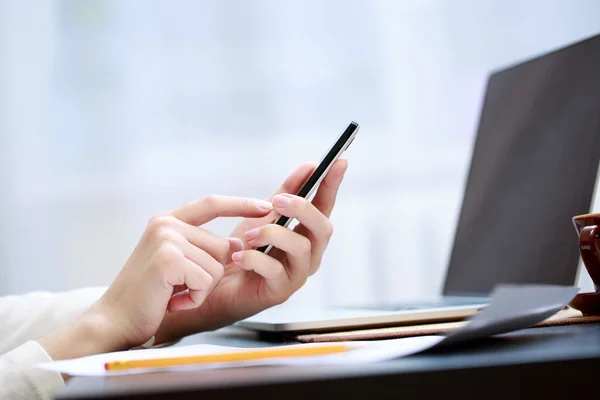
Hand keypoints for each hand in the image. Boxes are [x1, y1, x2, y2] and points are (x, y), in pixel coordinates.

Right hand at [40, 195, 272, 358]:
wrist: (115, 320)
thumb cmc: (149, 296)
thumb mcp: (178, 264)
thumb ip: (202, 248)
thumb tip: (236, 244)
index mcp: (167, 221)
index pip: (211, 204)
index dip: (241, 203)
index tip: (266, 205)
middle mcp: (166, 225)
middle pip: (222, 245)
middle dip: (211, 274)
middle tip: (180, 288)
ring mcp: (166, 239)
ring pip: (218, 265)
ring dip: (202, 289)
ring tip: (174, 294)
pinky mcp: (169, 259)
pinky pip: (207, 280)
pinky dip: (195, 298)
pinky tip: (173, 301)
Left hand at [156, 159, 347, 340]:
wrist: (215, 281)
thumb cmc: (244, 249)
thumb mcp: (263, 214)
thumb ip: (286, 192)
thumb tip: (310, 166)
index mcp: (306, 234)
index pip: (326, 206)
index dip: (333, 184)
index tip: (339, 161)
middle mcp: (309, 255)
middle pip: (323, 228)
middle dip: (302, 209)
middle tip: (278, 201)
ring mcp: (297, 274)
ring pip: (302, 248)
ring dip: (273, 234)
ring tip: (247, 236)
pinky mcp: (280, 292)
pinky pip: (275, 271)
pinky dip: (255, 258)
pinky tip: (239, 256)